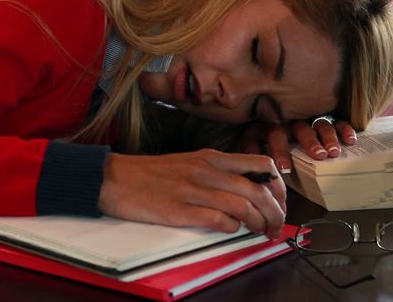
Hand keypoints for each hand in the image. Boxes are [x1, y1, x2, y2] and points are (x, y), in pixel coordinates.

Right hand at [97, 150, 285, 238]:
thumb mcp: (188, 163)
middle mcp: (204, 170)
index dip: (278, 186)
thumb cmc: (149, 174)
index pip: (260, 164)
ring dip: (259, 223)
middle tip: (275, 226)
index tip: (279, 202)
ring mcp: (191, 189)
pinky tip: (231, 230)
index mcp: (209, 157)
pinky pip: (218, 220)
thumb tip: (246, 190)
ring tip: (260, 233)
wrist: (113, 178)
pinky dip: (232, 228)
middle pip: (258, 188)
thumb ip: (216, 172)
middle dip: (276, 212)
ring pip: (243, 205)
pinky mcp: (178, 210)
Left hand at [241, 119, 357, 172]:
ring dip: (328, 137)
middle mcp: (292, 121)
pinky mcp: (326, 118)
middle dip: (309, 142)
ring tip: (334, 152)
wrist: (279, 114)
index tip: (285, 168)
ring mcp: (309, 119)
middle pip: (301, 129)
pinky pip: (337, 121)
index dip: (279, 151)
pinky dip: (344, 129)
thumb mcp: (253, 138)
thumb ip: (252, 147)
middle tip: (319, 155)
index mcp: (272, 126)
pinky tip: (351, 140)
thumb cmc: (265, 136)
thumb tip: (250, 161)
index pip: (274, 136)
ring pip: (320, 125)